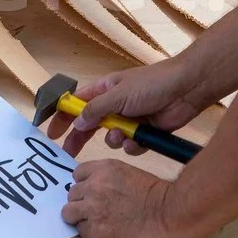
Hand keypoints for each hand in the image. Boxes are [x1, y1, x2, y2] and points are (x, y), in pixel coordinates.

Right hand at [47, 57, 202, 158]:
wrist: (186, 89)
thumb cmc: (151, 84)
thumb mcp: (118, 95)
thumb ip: (95, 110)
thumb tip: (77, 123)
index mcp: (105, 90)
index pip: (77, 103)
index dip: (63, 117)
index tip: (51, 133)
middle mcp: (114, 105)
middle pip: (90, 125)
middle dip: (80, 138)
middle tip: (68, 153)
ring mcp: (129, 119)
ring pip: (111, 138)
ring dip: (114, 140)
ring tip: (122, 134)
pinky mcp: (144, 132)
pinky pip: (130, 146)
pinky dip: (132, 144)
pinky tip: (138, 138)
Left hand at [61, 158, 183, 237]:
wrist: (170, 213)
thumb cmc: (157, 195)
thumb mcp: (128, 174)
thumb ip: (107, 179)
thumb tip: (95, 190)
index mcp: (104, 169)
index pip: (77, 174)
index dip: (84, 185)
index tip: (92, 193)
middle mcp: (94, 186)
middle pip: (71, 194)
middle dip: (81, 202)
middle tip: (97, 210)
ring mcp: (93, 208)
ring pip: (68, 213)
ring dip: (80, 218)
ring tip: (96, 222)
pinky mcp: (97, 229)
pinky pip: (80, 230)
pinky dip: (89, 232)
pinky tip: (104, 232)